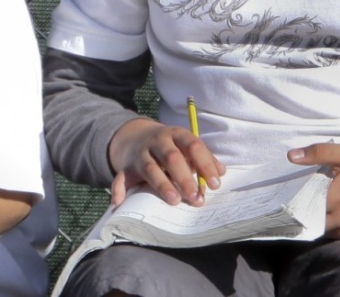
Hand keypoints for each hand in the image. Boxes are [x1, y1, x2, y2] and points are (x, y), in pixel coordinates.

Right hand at [106, 118, 222, 206]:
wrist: (135, 136)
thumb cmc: (170, 146)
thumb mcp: (185, 145)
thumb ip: (203, 158)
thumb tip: (220, 173)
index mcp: (175, 134)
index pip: (193, 145)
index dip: (205, 164)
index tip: (215, 184)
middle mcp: (157, 141)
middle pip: (172, 158)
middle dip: (185, 178)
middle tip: (196, 198)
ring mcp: (140, 153)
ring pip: (150, 168)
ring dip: (162, 185)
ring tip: (174, 201)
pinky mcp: (126, 166)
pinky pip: (121, 178)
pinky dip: (119, 191)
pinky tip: (119, 204)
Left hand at [288, 143, 339, 239]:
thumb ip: (318, 153)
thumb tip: (291, 156)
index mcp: (337, 197)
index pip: (303, 204)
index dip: (292, 199)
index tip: (285, 192)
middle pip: (307, 219)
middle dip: (298, 211)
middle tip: (292, 199)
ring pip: (316, 228)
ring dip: (309, 219)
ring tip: (305, 204)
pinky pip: (328, 233)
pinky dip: (322, 224)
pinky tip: (319, 211)